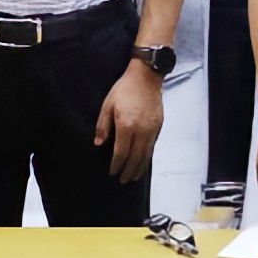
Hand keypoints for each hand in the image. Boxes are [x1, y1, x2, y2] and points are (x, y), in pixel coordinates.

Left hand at [93, 63, 162, 180]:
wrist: (147, 77)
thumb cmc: (125, 89)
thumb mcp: (107, 105)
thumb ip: (103, 126)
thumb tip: (98, 144)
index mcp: (126, 125)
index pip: (121, 152)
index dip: (116, 165)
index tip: (112, 172)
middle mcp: (141, 130)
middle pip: (135, 158)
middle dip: (129, 171)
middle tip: (123, 180)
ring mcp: (152, 129)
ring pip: (147, 155)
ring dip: (140, 168)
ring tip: (134, 177)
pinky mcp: (159, 126)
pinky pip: (153, 147)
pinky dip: (148, 157)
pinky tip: (143, 162)